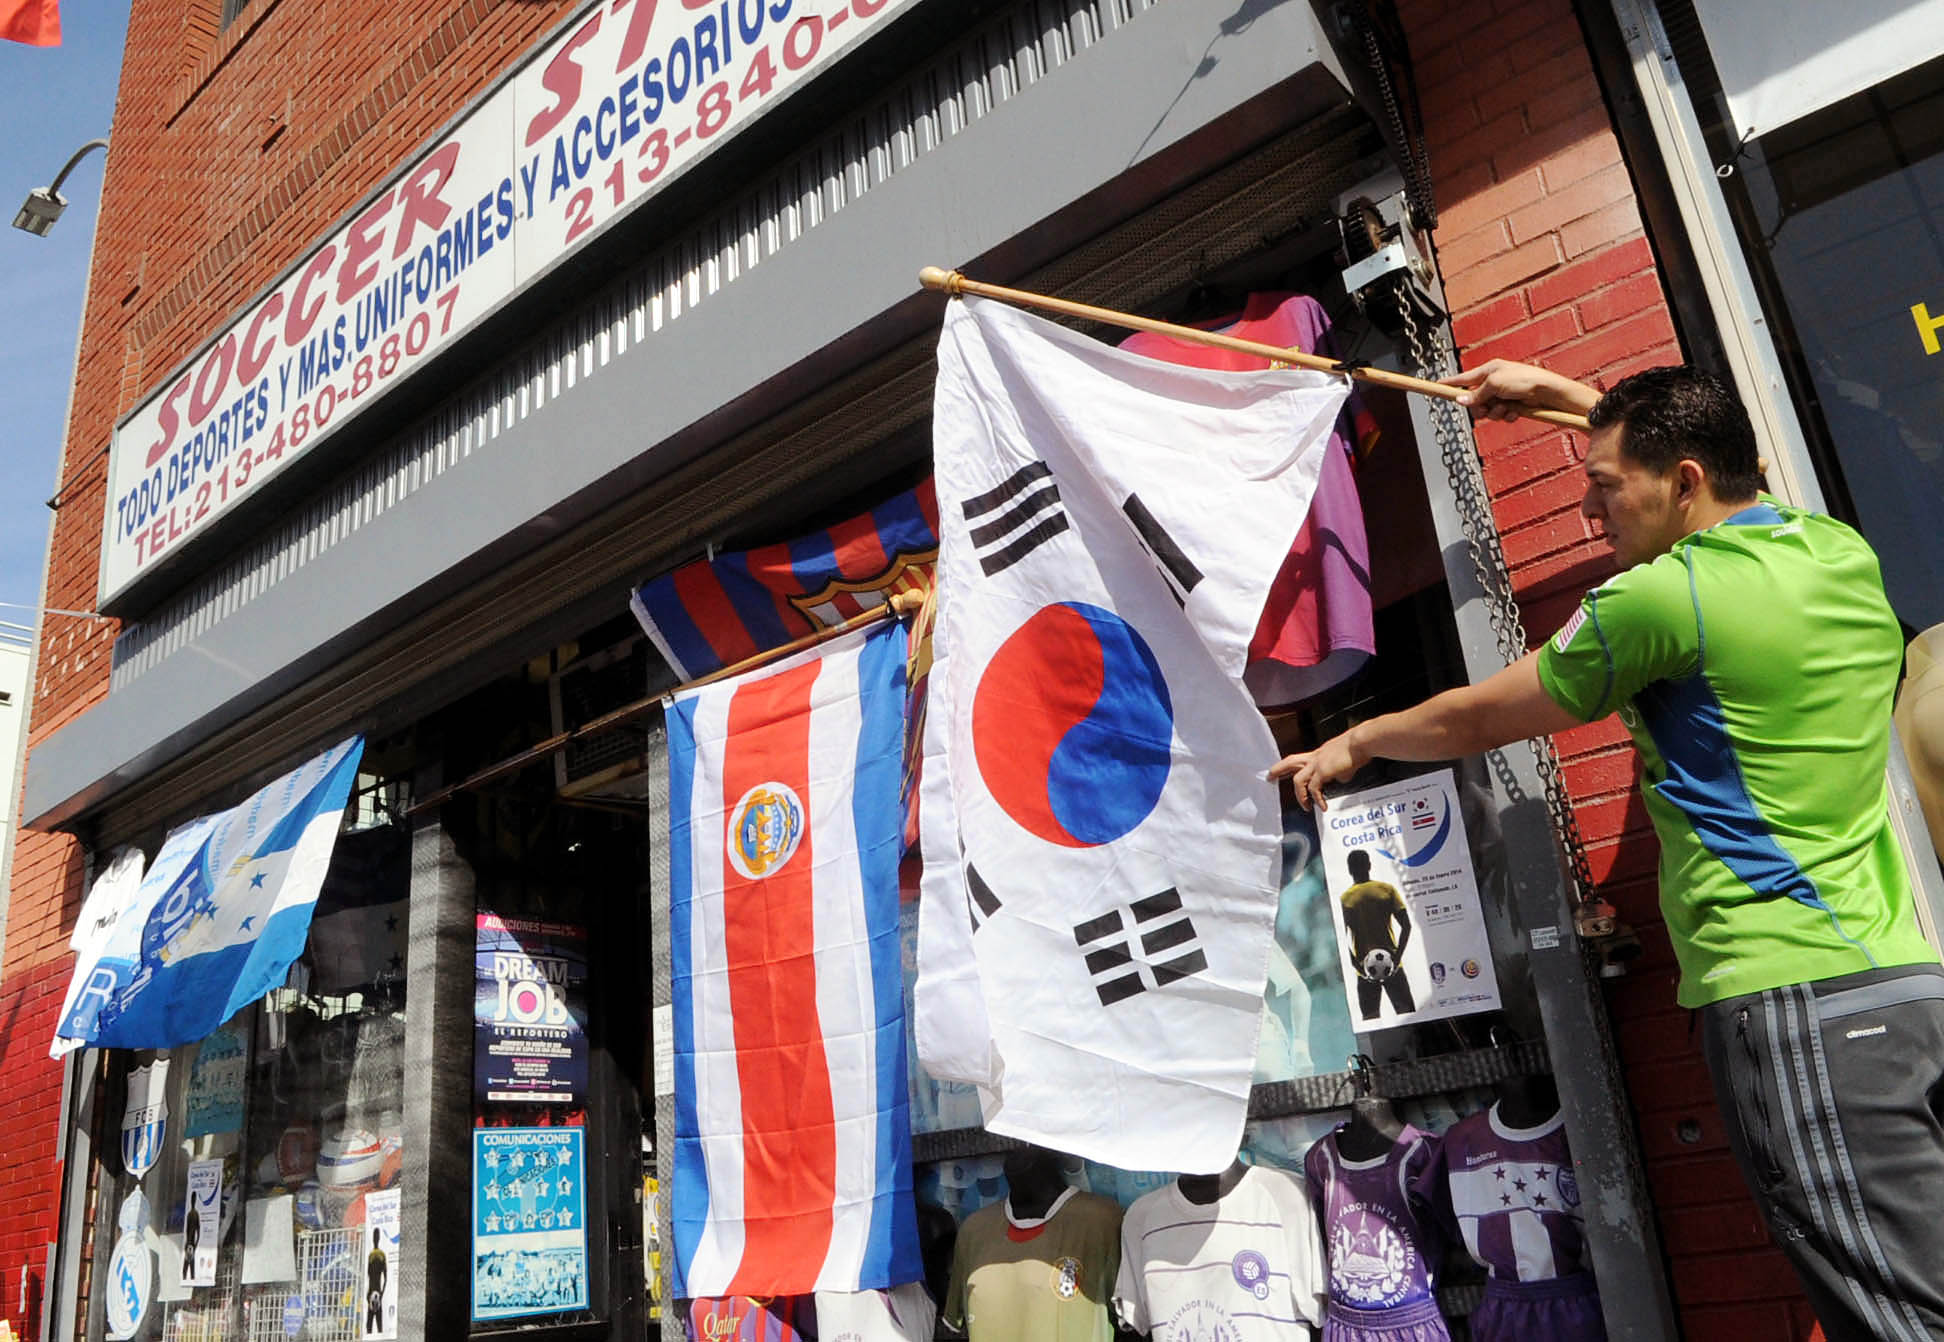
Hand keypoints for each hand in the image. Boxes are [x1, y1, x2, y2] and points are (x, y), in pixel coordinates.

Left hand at [1269, 731, 1363, 810]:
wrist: (1362, 742)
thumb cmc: (1357, 749)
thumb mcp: (1343, 761)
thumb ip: (1338, 771)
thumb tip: (1340, 778)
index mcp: (1319, 753)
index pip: (1299, 759)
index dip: (1287, 765)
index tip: (1279, 770)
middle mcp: (1315, 757)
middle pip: (1290, 762)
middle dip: (1278, 769)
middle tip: (1270, 777)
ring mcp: (1317, 763)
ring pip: (1298, 780)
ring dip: (1300, 795)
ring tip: (1306, 807)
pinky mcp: (1323, 771)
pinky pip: (1314, 789)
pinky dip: (1317, 799)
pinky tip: (1323, 806)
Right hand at [1442, 359, 1598, 421]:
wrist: (1549, 391)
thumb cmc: (1525, 380)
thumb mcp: (1496, 384)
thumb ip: (1476, 394)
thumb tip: (1460, 401)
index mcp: (1488, 370)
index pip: (1463, 378)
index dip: (1449, 383)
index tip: (1435, 385)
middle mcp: (1494, 381)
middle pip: (1473, 400)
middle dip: (1479, 407)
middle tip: (1486, 408)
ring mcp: (1503, 394)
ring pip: (1487, 410)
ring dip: (1495, 412)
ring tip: (1506, 408)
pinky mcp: (1512, 405)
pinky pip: (1500, 415)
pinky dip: (1506, 415)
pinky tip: (1515, 411)